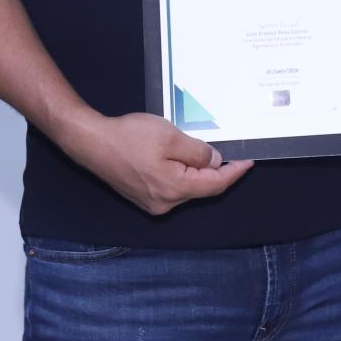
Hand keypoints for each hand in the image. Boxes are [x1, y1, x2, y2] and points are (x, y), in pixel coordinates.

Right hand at [72, 112, 251, 216]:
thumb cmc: (129, 137)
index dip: (235, 173)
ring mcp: (152, 202)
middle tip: (231, 152)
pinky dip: (182, 174)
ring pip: (186, 188)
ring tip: (205, 152)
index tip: (249, 162)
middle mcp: (165, 203)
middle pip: (201, 189)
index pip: (215, 185)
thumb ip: (197, 152)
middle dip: (217, 172)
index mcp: (175, 189)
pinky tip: (182, 159)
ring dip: (198, 172)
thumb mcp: (170, 137)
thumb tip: (215, 161)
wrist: (91, 142)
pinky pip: (172, 187)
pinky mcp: (142, 196)